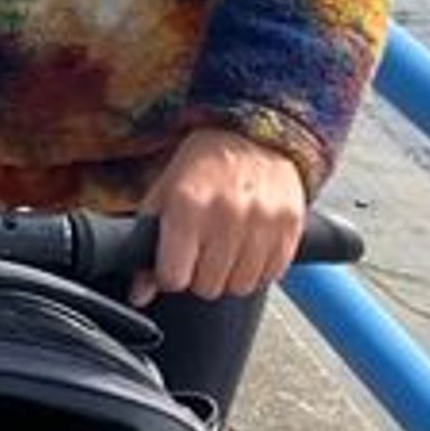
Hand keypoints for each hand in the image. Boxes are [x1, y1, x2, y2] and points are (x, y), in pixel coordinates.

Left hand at [139, 127, 308, 302]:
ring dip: (230, 275)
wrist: (253, 135)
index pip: (174, 278)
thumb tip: (139, 294)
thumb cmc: (203, 166)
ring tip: (226, 247)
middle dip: (200, 275)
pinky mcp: (290, 228)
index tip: (174, 265)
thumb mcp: (163, 195)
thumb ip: (146, 245)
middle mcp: (227, 216)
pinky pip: (270, 276)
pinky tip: (249, 246)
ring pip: (240, 286)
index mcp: (188, 206)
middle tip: (201, 252)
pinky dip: (258, 269)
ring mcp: (262, 223)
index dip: (170, 276)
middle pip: (208, 287)